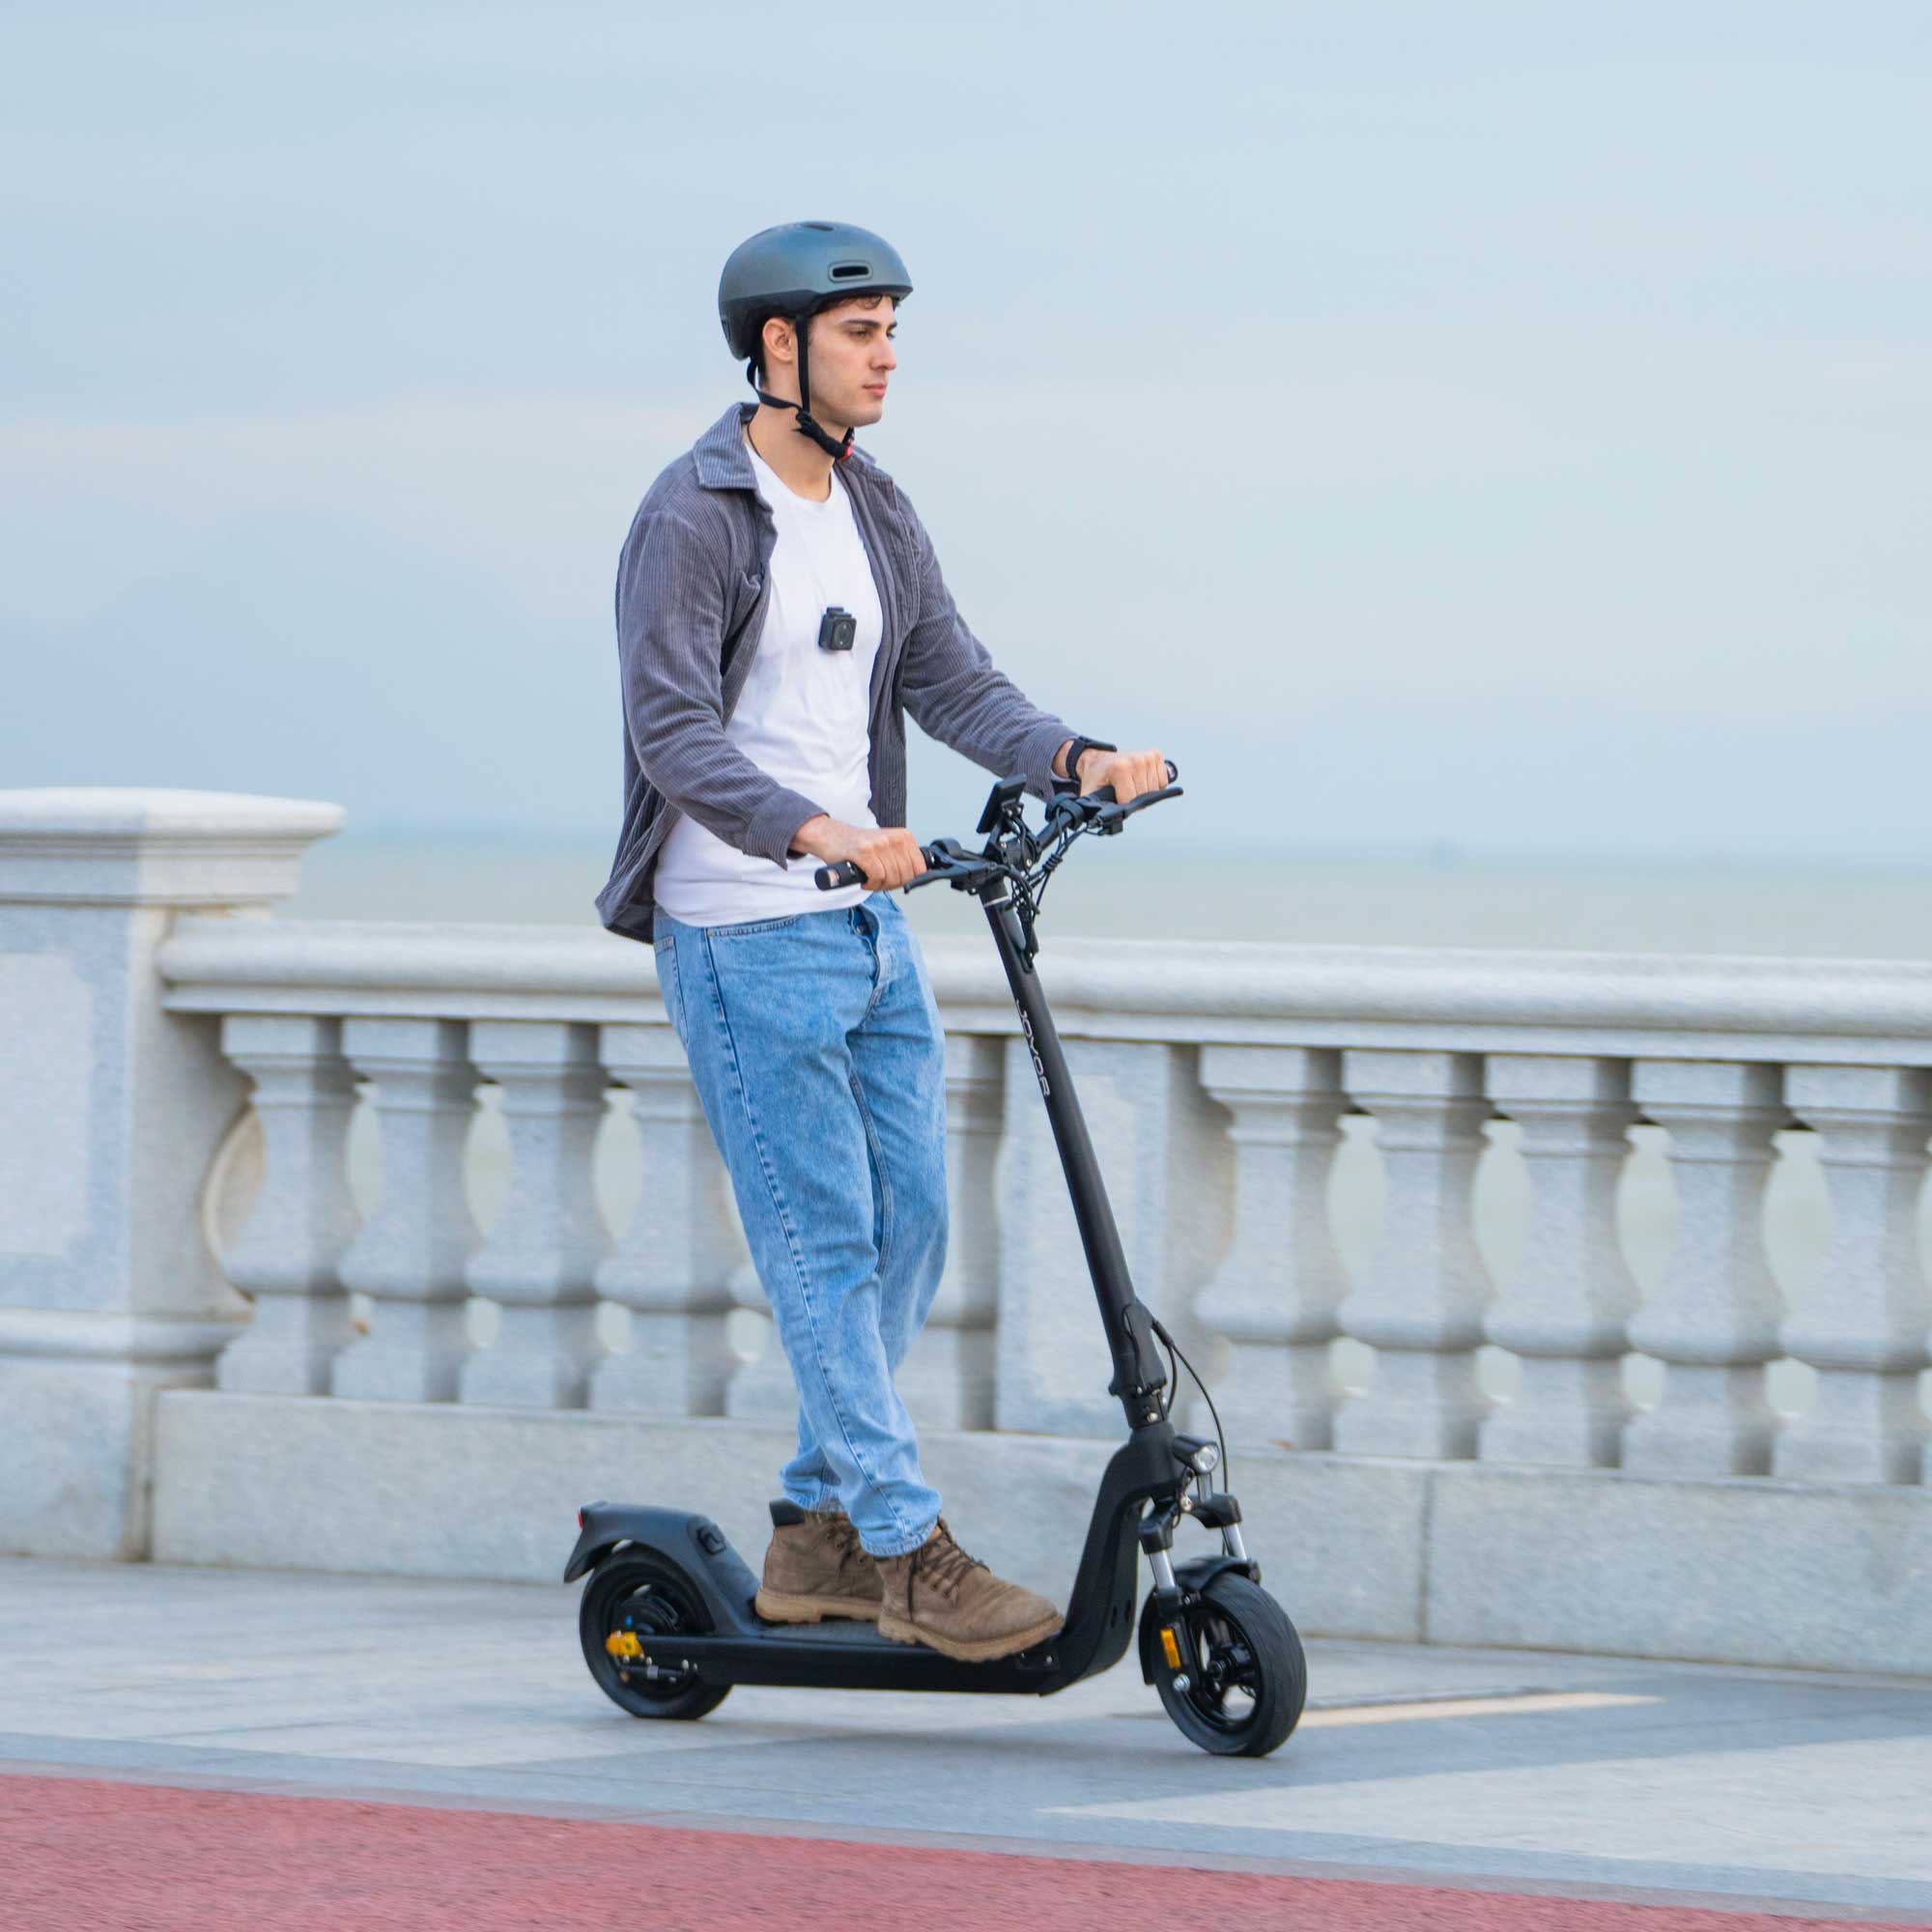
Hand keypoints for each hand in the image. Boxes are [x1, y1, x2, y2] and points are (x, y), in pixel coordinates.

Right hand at [791, 815, 927, 888]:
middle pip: (906, 876)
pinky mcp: (864, 851)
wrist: (830, 836)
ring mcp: (879, 844)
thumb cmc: (859, 846)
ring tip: (869, 879)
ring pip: (892, 878)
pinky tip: (864, 880)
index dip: (907, 880)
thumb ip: (902, 859)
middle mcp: (894, 838)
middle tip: (879, 881)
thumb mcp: (887, 846)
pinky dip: (870, 884)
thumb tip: (914, 879)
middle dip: (892, 884)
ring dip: (879, 885)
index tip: (894, 880)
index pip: (920, 869)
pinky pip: (877, 877)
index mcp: (904, 836)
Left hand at [1075, 746, 1167, 802]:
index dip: (1122, 804)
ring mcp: (1147, 757)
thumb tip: (1099, 820)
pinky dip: (1154, 785)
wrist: (1099, 760)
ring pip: (1155, 790)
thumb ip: (1095, 807)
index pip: (1130, 800)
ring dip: (1145, 793)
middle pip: (1144, 796)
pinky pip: (1162, 782)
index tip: (1115, 797)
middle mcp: (1136, 761)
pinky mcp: (1155, 756)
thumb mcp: (1091, 793)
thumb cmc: (1097, 777)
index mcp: (1119, 768)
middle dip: (1134, 799)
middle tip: (1123, 791)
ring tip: (1131, 785)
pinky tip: (1141, 780)